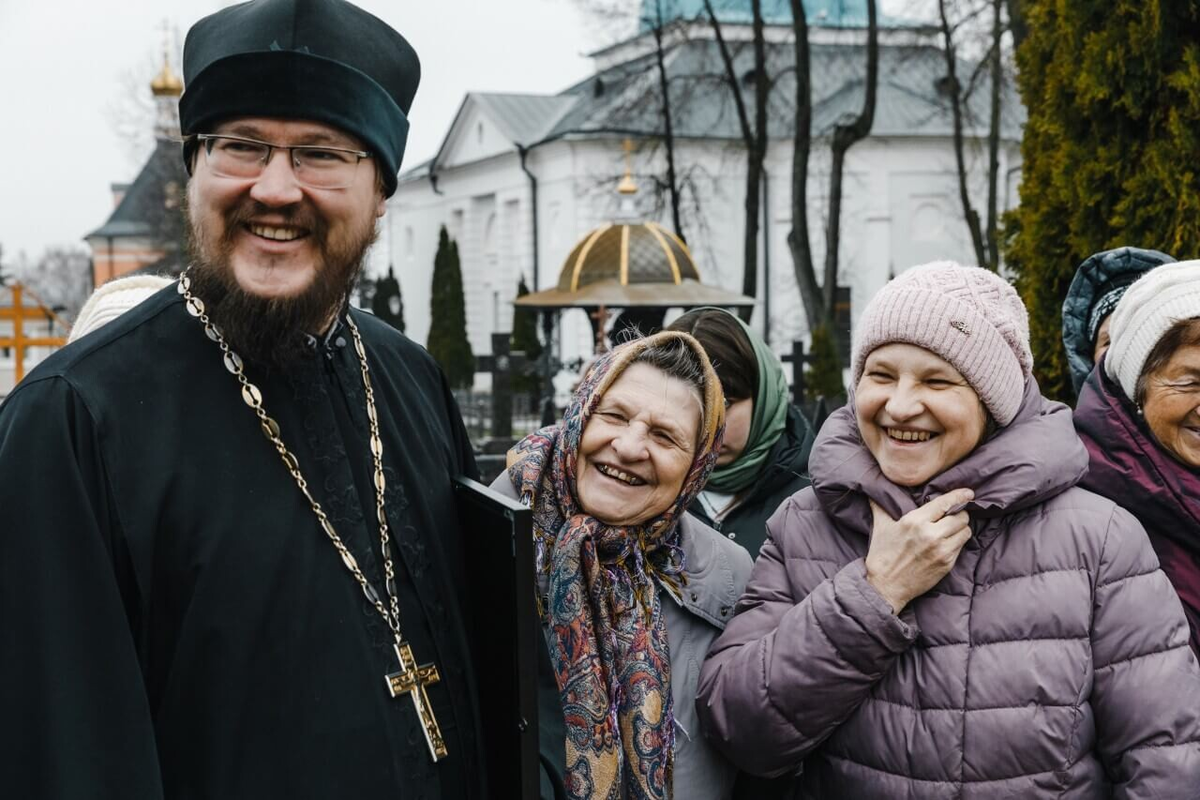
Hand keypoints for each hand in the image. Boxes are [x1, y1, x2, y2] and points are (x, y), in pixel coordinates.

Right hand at [864, 489, 973, 613]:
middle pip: (960, 517)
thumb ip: (880, 507)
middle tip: (954, 515)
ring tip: (953, 529)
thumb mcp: (880, 527)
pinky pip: (961, 547)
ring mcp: (941, 550)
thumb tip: (872, 492)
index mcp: (914, 521)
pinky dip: (957, 542)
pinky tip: (948, 543)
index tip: (968, 493)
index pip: (944, 503)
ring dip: (961, 528)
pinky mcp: (947, 564)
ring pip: (965, 531)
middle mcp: (930, 534)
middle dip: (959, 514)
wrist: (885, 586)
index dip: (959, 496)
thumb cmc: (882, 555)